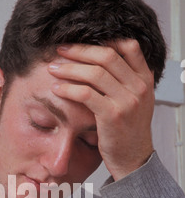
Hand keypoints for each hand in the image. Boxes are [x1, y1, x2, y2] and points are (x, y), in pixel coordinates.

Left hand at [48, 40, 154, 179]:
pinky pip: (86, 94)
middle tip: (60, 50)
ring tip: (53, 69)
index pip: (128, 46)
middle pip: (107, 56)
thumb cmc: (128, 130)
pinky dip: (69, 89)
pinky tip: (57, 89)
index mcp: (145, 79)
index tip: (82, 41)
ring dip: (69, 68)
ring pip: (94, 73)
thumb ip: (125, 80)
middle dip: (80, 50)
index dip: (104, 39)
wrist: (133, 159)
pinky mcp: (112, 115)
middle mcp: (139, 87)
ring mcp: (127, 101)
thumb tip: (100, 58)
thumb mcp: (136, 101)